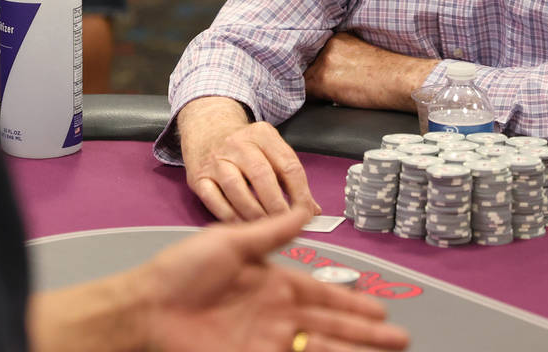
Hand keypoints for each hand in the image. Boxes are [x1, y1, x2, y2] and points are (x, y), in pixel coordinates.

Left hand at [143, 207, 410, 351]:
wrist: (147, 307)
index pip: (323, 295)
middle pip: (330, 327)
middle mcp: (276, 315)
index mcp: (274, 283)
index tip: (382, 311)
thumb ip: (271, 231)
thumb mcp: (231, 241)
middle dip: (364, 335)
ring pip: (318, 348)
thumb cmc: (183, 269)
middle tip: (400, 340)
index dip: (353, 303)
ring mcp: (265, 341)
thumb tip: (306, 210)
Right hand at [178, 97, 319, 221]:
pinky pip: (214, 201)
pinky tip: (242, 226)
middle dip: (277, 206)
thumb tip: (311, 210)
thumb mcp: (270, 148)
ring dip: (254, 214)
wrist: (207, 129)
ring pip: (237, 189)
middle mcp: (238, 144)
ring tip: (265, 228)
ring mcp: (216, 160)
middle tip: (285, 225)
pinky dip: (230, 217)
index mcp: (262, 135)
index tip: (306, 214)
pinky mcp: (198, 177)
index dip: (300, 194)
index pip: (288, 165)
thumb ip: (290, 177)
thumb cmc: (244, 146)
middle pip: (262, 177)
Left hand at [304, 32, 434, 112]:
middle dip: (312, 77)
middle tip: (326, 89)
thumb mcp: (363, 57)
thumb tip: (330, 75)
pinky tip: (326, 102)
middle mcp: (329, 44)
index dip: (316, 67)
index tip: (321, 77)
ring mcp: (324, 60)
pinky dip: (311, 99)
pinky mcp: (322, 78)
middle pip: (307, 64)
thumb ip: (343, 58)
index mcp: (340, 37)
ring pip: (304, 77)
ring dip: (312, 89)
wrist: (403, 80)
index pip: (315, 53)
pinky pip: (304, 91)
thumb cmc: (392, 74)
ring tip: (329, 96)